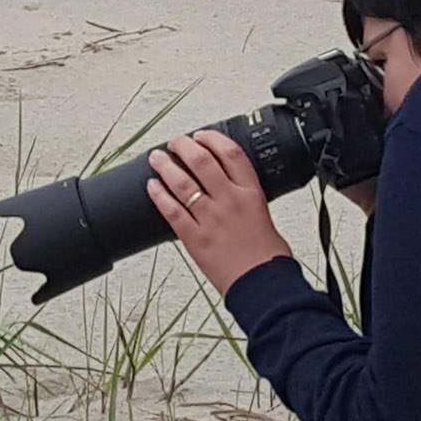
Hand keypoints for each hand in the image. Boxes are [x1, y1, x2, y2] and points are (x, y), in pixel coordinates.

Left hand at [145, 129, 292, 294]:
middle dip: (183, 146)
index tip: (201, 136)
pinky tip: (152, 187)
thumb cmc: (268, 257)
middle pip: (202, 161)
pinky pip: (171, 211)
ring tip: (157, 158)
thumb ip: (246, 198)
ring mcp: (211, 218)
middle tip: (174, 143)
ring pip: (182, 182)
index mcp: (250, 192)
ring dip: (166, 166)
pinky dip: (159, 196)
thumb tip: (232, 188)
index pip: (230, 153)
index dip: (212, 138)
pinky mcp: (195, 238)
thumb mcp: (264, 215)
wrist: (263, 285)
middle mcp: (230, 200)